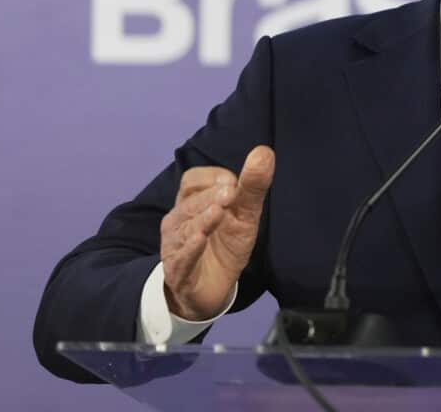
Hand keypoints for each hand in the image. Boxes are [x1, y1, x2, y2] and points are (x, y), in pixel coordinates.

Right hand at [160, 145, 273, 320]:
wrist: (212, 289)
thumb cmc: (226, 244)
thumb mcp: (244, 214)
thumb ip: (253, 185)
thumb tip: (264, 151)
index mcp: (191, 202)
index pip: (192, 180)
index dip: (212, 178)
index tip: (234, 183)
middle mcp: (178, 221)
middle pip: (190, 203)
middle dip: (210, 197)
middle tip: (231, 194)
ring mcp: (175, 246)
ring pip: (184, 229)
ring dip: (202, 221)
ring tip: (218, 213)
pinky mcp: (178, 272)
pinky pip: (181, 258)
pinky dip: (190, 249)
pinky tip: (199, 240)